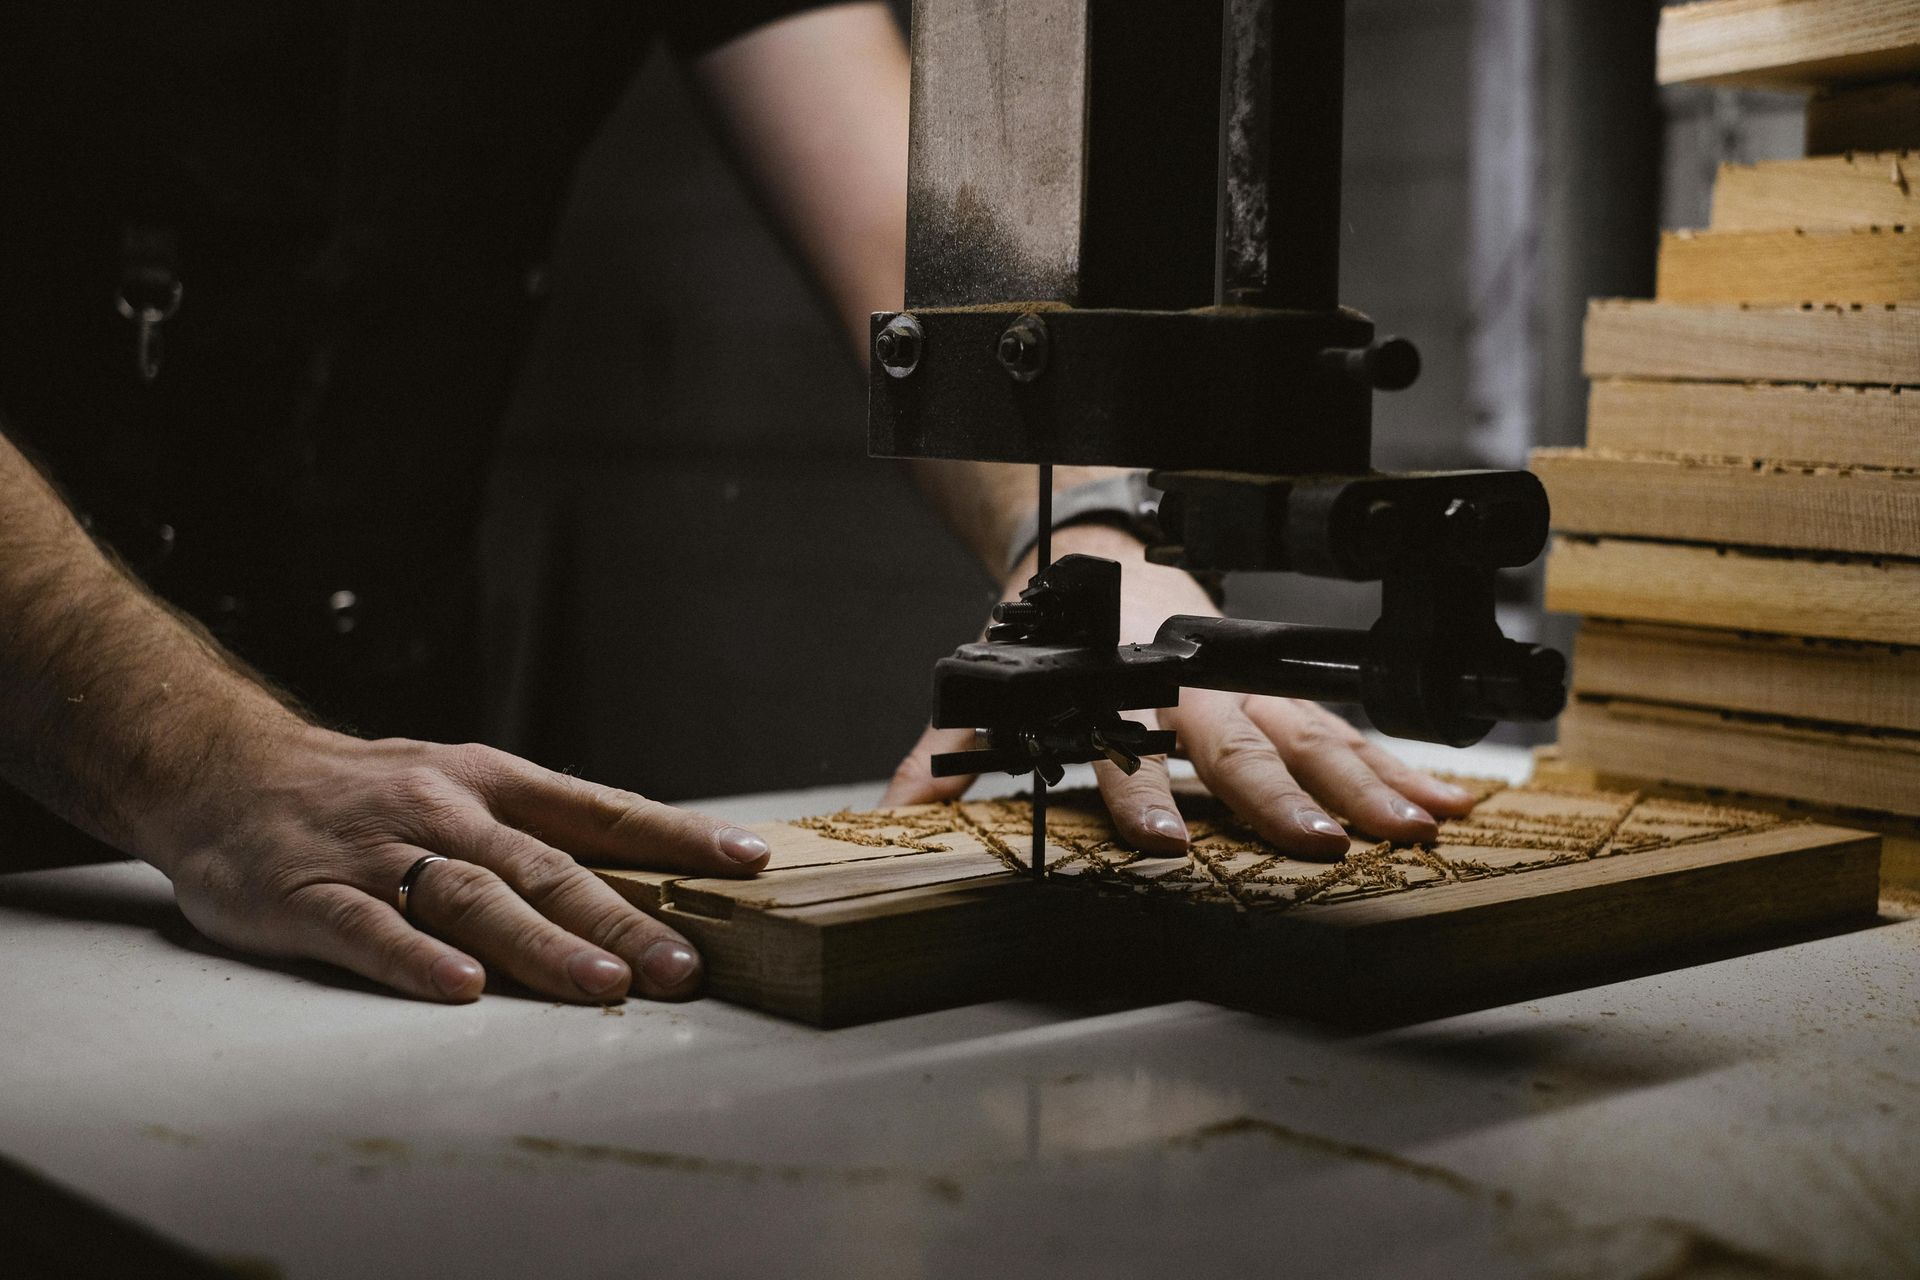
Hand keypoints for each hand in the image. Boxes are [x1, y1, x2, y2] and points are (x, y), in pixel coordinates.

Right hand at [144, 727, 770, 1003]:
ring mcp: (377, 852)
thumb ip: (536, 831)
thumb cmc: (366, 791)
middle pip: (548, 867)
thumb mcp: (458, 785)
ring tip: (602, 985)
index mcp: (491, 782)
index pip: (601, 809)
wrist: (224, 770)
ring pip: (473, 899)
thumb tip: (648, 874)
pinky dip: (418, 960)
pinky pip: (370, 930)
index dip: (675, 835)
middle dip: (622, 919)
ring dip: (542, 944)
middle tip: (682, 967)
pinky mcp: (308, 895)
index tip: (747, 862)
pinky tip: (464, 991)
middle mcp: (444, 811)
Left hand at [884, 525, 1478, 858]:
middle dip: (1287, 794)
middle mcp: (1190, 682)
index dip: (1141, 795)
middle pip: (1240, 740)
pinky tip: (1450, 799)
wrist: (1100, 555)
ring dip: (1369, 781)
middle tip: (1331, 843)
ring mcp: (1245, 683)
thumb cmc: (1056, 636)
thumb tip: (895, 811)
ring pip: (1312, 729)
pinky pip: (1347, 729)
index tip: (1166, 846)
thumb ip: (944, 751)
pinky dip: (1401, 765)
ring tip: (1418, 828)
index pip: (1124, 747)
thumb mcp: (991, 686)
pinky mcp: (1283, 689)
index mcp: (1116, 683)